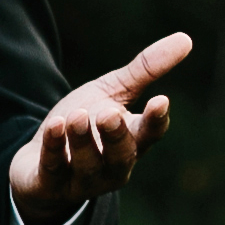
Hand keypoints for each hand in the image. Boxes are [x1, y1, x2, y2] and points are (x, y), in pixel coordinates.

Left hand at [8, 33, 192, 224]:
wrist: (39, 159)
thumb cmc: (86, 122)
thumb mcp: (113, 92)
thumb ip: (146, 70)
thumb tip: (185, 38)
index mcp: (134, 141)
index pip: (150, 133)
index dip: (156, 120)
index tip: (160, 100)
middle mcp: (114, 166)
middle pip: (121, 155)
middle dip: (116, 136)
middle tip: (109, 114)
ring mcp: (83, 180)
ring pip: (88, 165)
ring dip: (82, 141)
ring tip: (76, 116)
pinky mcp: (51, 185)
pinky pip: (54, 168)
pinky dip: (54, 148)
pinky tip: (55, 126)